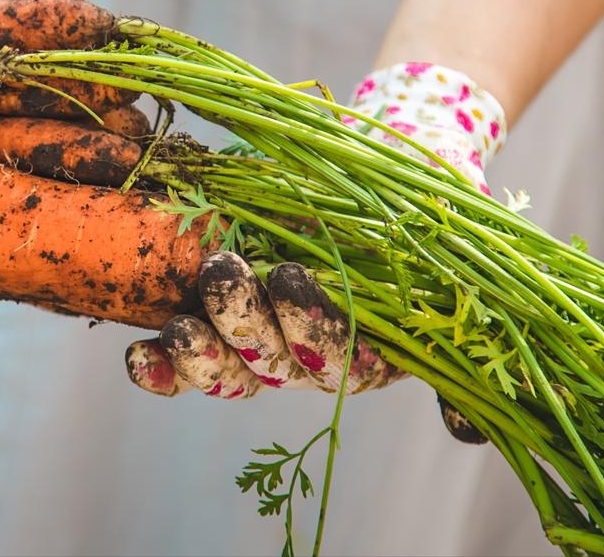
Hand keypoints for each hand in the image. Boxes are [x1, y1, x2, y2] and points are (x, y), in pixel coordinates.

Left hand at [125, 62, 506, 444]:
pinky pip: (187, 366)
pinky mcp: (221, 327)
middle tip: (224, 270)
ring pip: (228, 368)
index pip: (341, 358)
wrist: (378, 173)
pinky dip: (161, 368)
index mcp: (369, 351)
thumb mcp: (452, 257)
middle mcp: (310, 357)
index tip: (290, 276)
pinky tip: (138, 359)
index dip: (312, 325)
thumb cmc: (414, 212)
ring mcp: (261, 344)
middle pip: (273, 361)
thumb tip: (465, 431)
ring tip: (182, 313)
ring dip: (199, 347)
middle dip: (244, 320)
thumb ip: (458, 328)